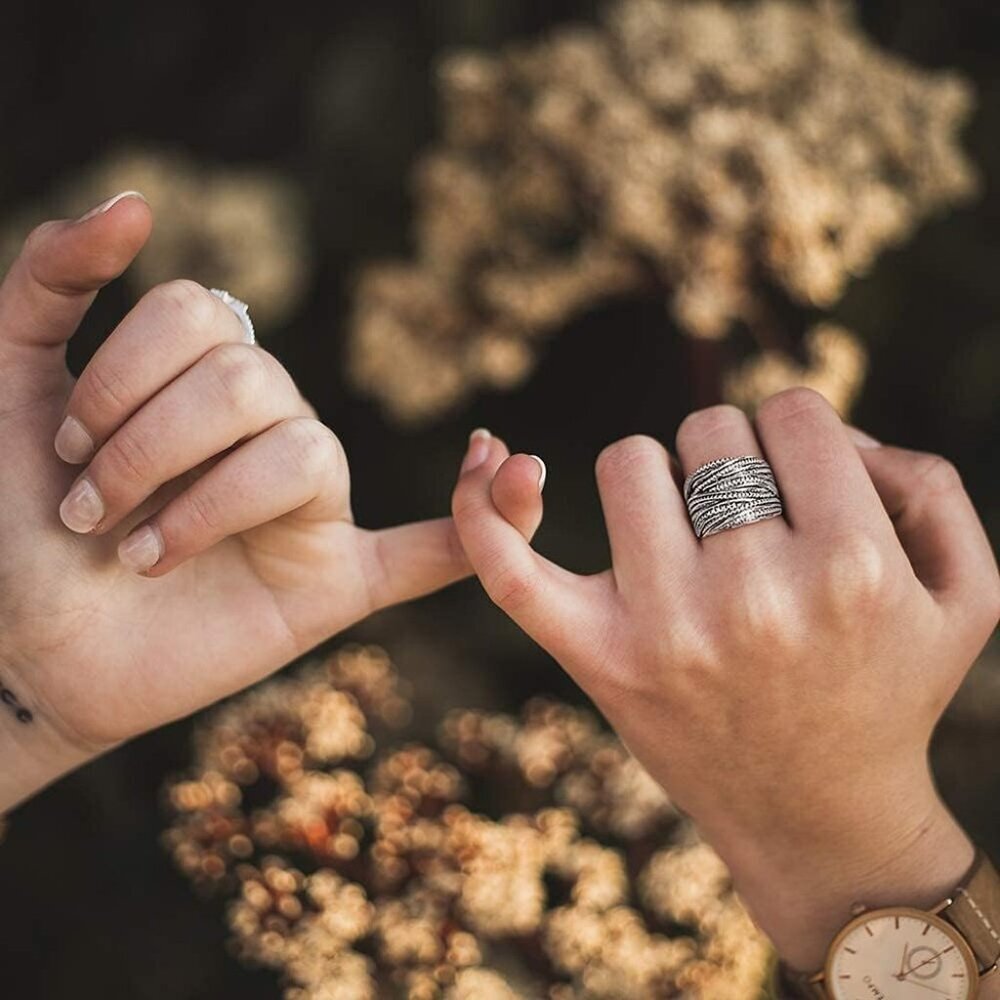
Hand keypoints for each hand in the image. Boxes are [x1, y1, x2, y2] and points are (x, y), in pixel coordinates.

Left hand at [0, 192, 473, 810]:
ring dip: (203, 504)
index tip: (59, 448)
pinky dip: (479, 523)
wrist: (28, 647)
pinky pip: (424, 555)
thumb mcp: (7, 384)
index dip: (127, 373)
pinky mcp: (333, 584)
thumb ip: (50, 283)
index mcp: (210, 378)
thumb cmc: (15, 519)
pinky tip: (519, 482)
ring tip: (140, 558)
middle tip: (88, 513)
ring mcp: (310, 510)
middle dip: (148, 444)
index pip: (209, 319)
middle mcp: (271, 431)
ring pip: (300, 455)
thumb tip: (141, 203)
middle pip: (252, 382)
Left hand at [450, 393, 999, 971]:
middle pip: (709, 431)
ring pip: (626, 463)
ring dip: (656, 479)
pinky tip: (489, 459)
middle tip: (746, 526)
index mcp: (852, 567)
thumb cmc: (889, 692)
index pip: (792, 414)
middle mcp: (755, 595)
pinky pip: (512, 569)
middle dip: (730, 462)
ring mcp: (666, 629)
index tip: (797, 484)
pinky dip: (484, 512)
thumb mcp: (965, 594)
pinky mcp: (598, 660)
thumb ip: (925, 484)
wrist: (819, 819)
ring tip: (685, 535)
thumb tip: (827, 429)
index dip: (795, 437)